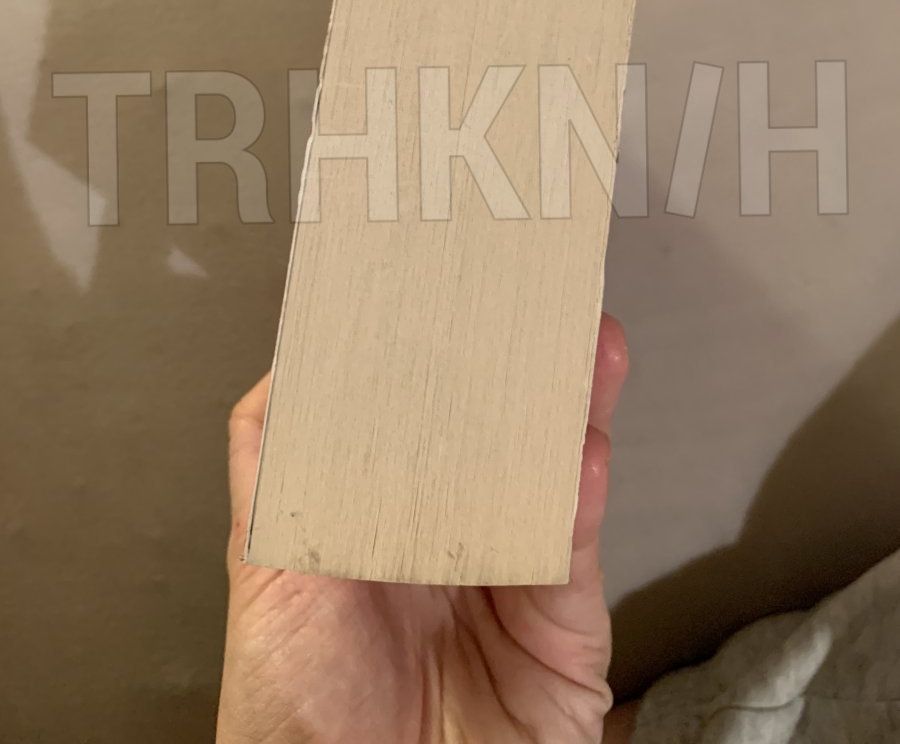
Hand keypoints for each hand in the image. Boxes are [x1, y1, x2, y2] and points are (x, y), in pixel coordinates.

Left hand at [217, 314, 628, 743]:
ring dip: (573, 407)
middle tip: (535, 300)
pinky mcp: (561, 623)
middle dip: (519, 365)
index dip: (434, 352)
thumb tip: (287, 374)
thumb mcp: (266, 571)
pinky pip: (574, 546)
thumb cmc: (295, 709)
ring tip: (587, 346)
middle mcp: (447, 533)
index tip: (442, 291)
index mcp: (378, 515)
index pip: (416, 416)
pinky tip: (583, 452)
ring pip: (547, 470)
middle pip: (494, 431)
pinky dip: (581, 497)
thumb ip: (276, 473)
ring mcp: (508, 573)